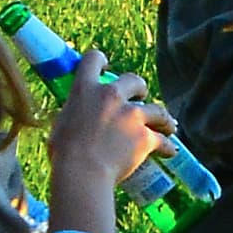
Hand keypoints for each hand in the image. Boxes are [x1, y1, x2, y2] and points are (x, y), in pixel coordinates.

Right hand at [48, 50, 174, 187]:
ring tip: (167, 125)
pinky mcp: (145, 135)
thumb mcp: (62, 125)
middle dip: (139, 88)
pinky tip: (170, 151)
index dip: (100, 60)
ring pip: (157, 109)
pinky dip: (166, 146)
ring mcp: (131, 115)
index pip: (93, 59)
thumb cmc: (64, 153)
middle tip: (140, 95)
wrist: (82, 173)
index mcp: (84, 89)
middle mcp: (109, 95)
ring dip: (162, 117)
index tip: (105, 67)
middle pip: (133, 80)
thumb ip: (74, 114)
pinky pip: (161, 139)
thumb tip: (77, 118)